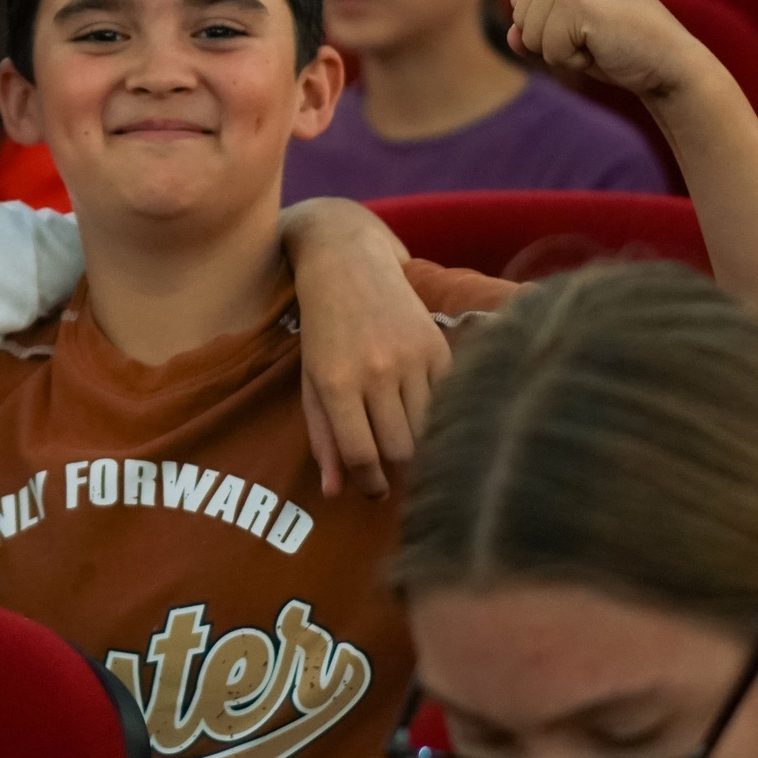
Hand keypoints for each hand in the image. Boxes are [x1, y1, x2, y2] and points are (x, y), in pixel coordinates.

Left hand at [285, 198, 449, 499]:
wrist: (349, 264)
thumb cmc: (323, 330)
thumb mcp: (311, 382)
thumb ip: (323, 437)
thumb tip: (335, 492)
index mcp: (337, 383)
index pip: (362, 455)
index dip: (370, 484)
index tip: (374, 491)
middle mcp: (376, 371)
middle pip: (401, 450)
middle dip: (396, 468)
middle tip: (392, 467)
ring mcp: (412, 357)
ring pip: (427, 430)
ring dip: (417, 442)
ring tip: (405, 436)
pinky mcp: (438, 346)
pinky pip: (446, 401)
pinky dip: (436, 412)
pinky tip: (421, 405)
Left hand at [508, 0, 706, 102]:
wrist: (670, 62)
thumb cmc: (619, 44)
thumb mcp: (567, 30)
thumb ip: (532, 27)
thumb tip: (511, 35)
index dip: (549, 26)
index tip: (589, 23)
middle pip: (519, 15)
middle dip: (551, 38)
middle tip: (597, 34)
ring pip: (529, 34)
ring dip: (562, 50)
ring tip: (601, 39)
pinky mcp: (579, 1)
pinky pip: (548, 50)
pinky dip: (573, 60)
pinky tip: (604, 47)